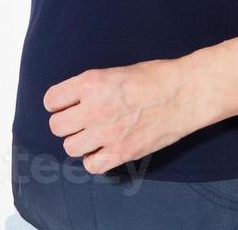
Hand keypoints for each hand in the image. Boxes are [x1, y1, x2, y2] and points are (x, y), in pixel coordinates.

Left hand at [43, 57, 216, 174]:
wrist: (184, 93)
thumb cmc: (156, 77)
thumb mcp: (116, 72)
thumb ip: (93, 88)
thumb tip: (77, 101)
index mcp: (91, 83)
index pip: (52, 100)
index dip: (57, 103)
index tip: (64, 105)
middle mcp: (93, 109)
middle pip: (57, 127)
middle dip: (66, 124)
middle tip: (79, 122)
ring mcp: (107, 133)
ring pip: (71, 147)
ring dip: (79, 142)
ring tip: (93, 136)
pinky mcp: (122, 152)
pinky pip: (92, 166)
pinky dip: (94, 160)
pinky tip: (104, 150)